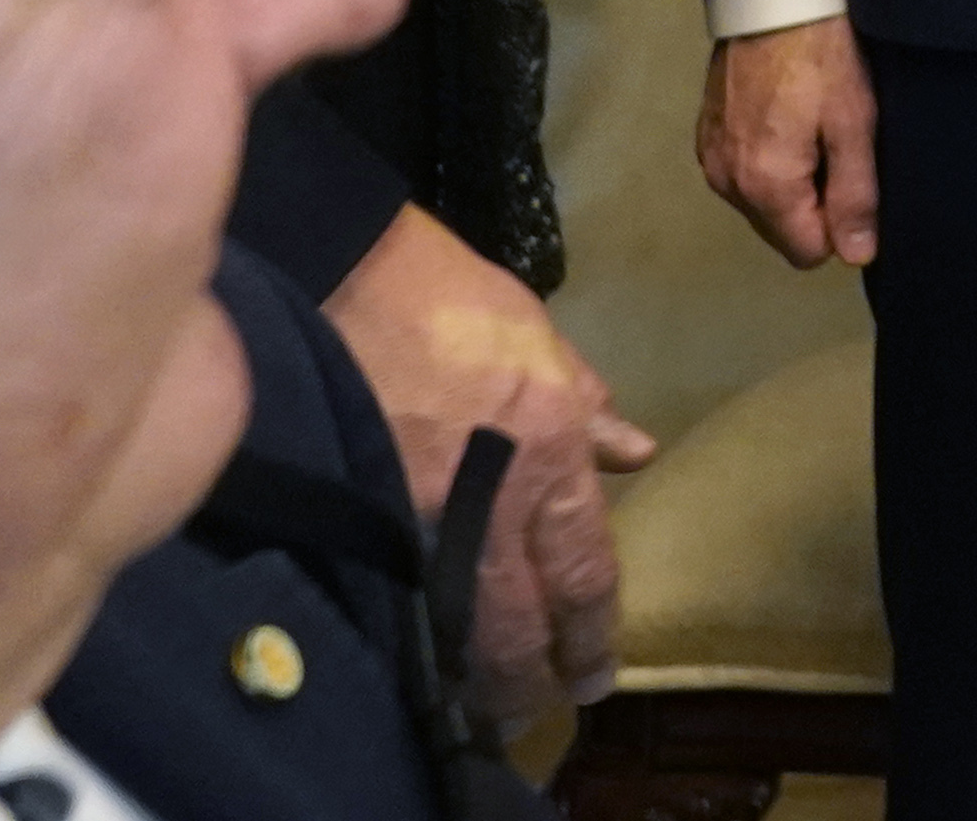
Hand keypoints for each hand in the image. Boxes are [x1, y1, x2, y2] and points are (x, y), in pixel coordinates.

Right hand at [319, 197, 658, 720]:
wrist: (343, 272)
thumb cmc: (449, 295)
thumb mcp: (540, 339)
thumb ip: (588, 406)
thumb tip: (634, 452)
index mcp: (547, 446)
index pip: (583, 567)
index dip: (591, 630)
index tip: (595, 670)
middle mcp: (491, 493)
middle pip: (521, 616)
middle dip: (536, 673)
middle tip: (545, 703)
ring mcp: (419, 509)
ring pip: (458, 621)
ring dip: (477, 671)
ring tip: (488, 700)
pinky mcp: (360, 508)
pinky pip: (398, 591)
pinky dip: (418, 632)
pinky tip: (425, 656)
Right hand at [696, 13, 880, 268]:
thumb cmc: (822, 58)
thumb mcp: (853, 123)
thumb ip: (855, 195)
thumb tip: (855, 255)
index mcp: (764, 187)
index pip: (806, 251)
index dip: (838, 225)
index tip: (851, 179)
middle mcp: (726, 183)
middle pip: (780, 230)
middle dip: (812, 205)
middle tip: (834, 147)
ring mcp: (710, 158)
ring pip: (761, 203)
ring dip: (789, 183)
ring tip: (811, 129)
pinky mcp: (705, 134)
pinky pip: (742, 174)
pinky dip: (765, 161)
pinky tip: (784, 120)